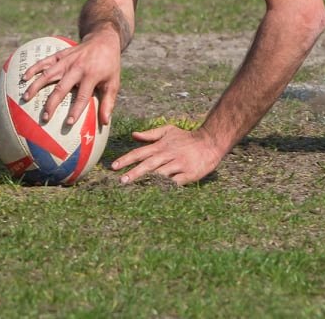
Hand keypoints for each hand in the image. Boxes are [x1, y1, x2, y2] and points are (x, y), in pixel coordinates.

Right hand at [22, 33, 121, 127]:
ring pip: (49, 73)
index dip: (75, 110)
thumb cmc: (109, 65)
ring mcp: (67, 60)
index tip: (68, 123)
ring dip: (36, 85)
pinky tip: (24, 77)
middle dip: (52, 103)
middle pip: (62, 87)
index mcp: (91, 75)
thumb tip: (104, 122)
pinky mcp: (61, 54)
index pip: (82, 96)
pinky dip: (34, 68)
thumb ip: (108, 102)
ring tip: (26, 98)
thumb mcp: (113, 82)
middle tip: (44, 117)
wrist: (103, 40)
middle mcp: (77, 67)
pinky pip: (45, 61)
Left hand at [111, 123, 225, 184]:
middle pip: (148, 164)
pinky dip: (166, 188)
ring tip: (136, 190)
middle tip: (121, 181)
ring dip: (148, 181)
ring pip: (160, 174)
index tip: (114, 167)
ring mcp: (178, 164)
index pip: (140, 152)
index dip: (127, 159)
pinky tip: (157, 194)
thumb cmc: (186, 138)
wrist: (210, 142)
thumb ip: (151, 134)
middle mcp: (168, 154)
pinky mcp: (188, 174)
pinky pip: (175, 183)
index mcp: (161, 145)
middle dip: (134, 173)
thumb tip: (133, 135)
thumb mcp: (169, 131)